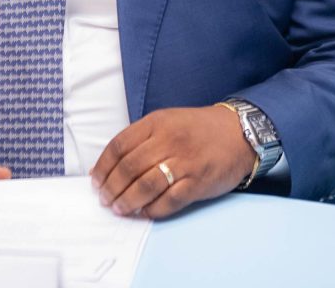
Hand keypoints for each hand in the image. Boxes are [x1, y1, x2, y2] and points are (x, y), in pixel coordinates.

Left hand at [90, 105, 255, 218]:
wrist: (238, 133)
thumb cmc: (198, 129)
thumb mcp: (166, 121)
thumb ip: (141, 138)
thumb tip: (111, 164)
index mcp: (156, 123)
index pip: (119, 145)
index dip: (103, 166)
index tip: (96, 180)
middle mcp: (168, 141)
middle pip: (129, 167)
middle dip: (112, 187)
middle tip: (104, 199)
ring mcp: (184, 162)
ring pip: (146, 186)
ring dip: (127, 201)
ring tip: (119, 208)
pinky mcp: (197, 183)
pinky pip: (169, 201)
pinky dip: (152, 210)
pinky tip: (143, 213)